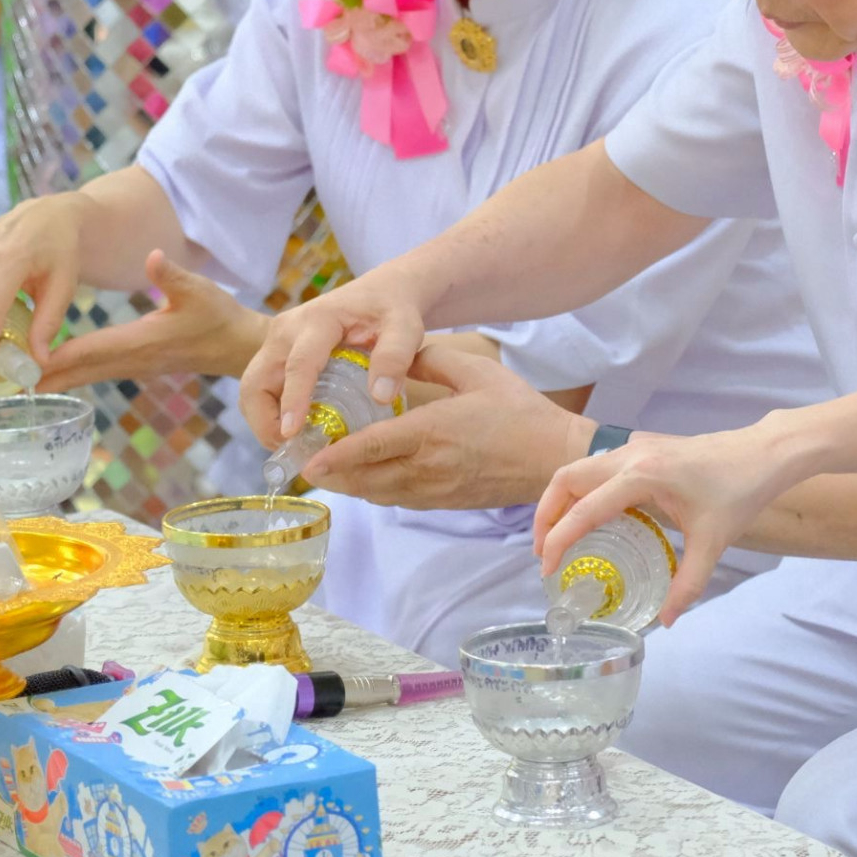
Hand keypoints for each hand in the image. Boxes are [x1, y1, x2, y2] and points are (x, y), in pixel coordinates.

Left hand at [34, 250, 266, 391]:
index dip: (54, 359)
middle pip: (74, 373)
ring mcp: (130, 367)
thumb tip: (153, 257)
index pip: (89, 351)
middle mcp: (129, 361)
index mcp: (140, 342)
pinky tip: (43, 372)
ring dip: (47, 380)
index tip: (20, 363)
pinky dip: (65, 375)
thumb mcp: (200, 290)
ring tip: (7, 381)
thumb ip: (173, 276)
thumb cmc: (219, 318)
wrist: (237, 348)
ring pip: (80, 377)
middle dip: (36, 378)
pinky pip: (90, 374)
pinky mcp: (132, 366)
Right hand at [240, 271, 433, 447]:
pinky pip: (263, 387)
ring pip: (253, 386)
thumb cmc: (393, 309)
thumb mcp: (406, 328)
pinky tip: (296, 431)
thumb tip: (379, 396)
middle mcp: (287, 329)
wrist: (383, 291)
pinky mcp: (278, 352)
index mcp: (318, 321)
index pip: (298, 365)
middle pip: (256, 380)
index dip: (293, 400)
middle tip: (290, 449)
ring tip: (293, 445)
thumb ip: (396, 357)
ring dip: (264, 419)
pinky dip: (271, 411)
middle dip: (264, 419)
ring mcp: (278, 340)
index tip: (291, 433)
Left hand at [299, 347, 591, 508]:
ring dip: (349, 487)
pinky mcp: (443, 503)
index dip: (336, 455)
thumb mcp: (478, 372)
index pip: (372, 448)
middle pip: (365, 479)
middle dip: (331, 476)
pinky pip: (398, 501)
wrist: (553, 458)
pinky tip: (364, 481)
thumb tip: (397, 354)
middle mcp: (428, 467)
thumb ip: (432, 360)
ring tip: (325, 474)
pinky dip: (374, 492)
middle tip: (303, 464)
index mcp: (432, 432)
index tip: (309, 457)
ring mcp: (435, 490)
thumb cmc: (520, 412)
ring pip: (378, 494)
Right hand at [533, 419, 802, 622]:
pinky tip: (595, 516)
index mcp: (641, 476)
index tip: (547, 568)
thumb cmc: (740, 492)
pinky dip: (584, 489)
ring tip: (560, 536)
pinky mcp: (645, 446)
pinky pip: (600, 465)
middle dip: (546, 515)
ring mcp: (636, 446)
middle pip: (567, 479)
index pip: (584, 510)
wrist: (763, 453)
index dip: (558, 541)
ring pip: (580, 468)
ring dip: (562, 499)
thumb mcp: (713, 543)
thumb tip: (666, 620)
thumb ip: (688, 583)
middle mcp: (630, 455)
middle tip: (544, 552)